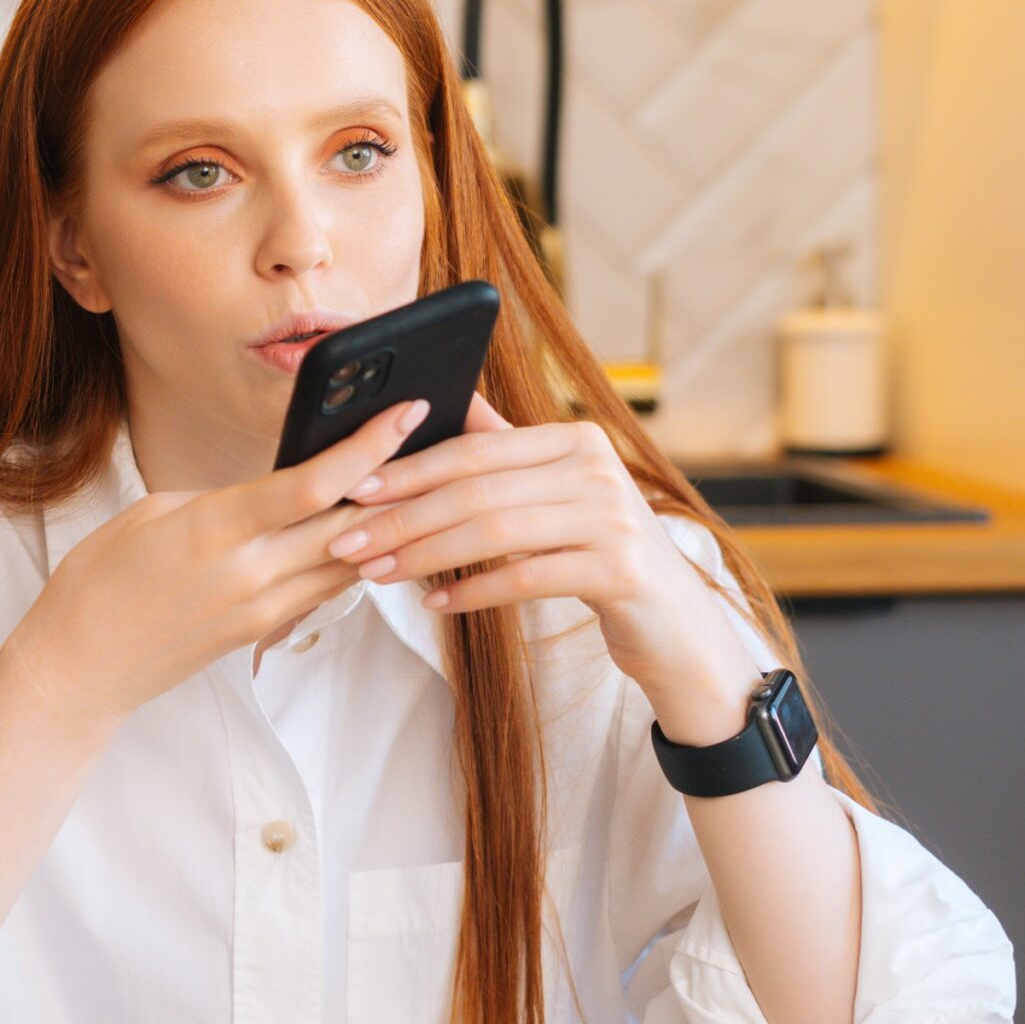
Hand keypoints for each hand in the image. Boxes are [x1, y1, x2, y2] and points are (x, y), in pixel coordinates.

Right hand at [0, 397, 434, 734]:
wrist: (78, 667)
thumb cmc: (100, 581)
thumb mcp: (153, 513)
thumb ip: (224, 501)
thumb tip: (277, 493)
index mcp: (215, 530)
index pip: (312, 485)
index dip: (367, 447)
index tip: (405, 412)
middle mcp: (249, 574)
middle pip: (351, 526)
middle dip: (397, 483)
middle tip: (431, 442)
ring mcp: (260, 610)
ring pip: (350, 563)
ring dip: (382, 525)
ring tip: (411, 484)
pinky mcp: (260, 633)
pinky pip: (323, 590)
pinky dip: (349, 559)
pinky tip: (363, 534)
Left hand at [320, 392, 760, 734]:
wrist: (677, 624)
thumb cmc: (599, 554)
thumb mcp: (558, 492)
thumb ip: (506, 449)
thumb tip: (445, 399)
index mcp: (575, 439)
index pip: (474, 450)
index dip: (409, 470)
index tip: (355, 492)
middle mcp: (597, 469)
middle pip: (477, 490)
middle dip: (402, 517)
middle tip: (347, 541)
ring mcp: (613, 518)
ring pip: (494, 532)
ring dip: (424, 555)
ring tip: (377, 573)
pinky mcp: (621, 570)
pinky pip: (527, 577)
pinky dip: (473, 591)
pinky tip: (435, 604)